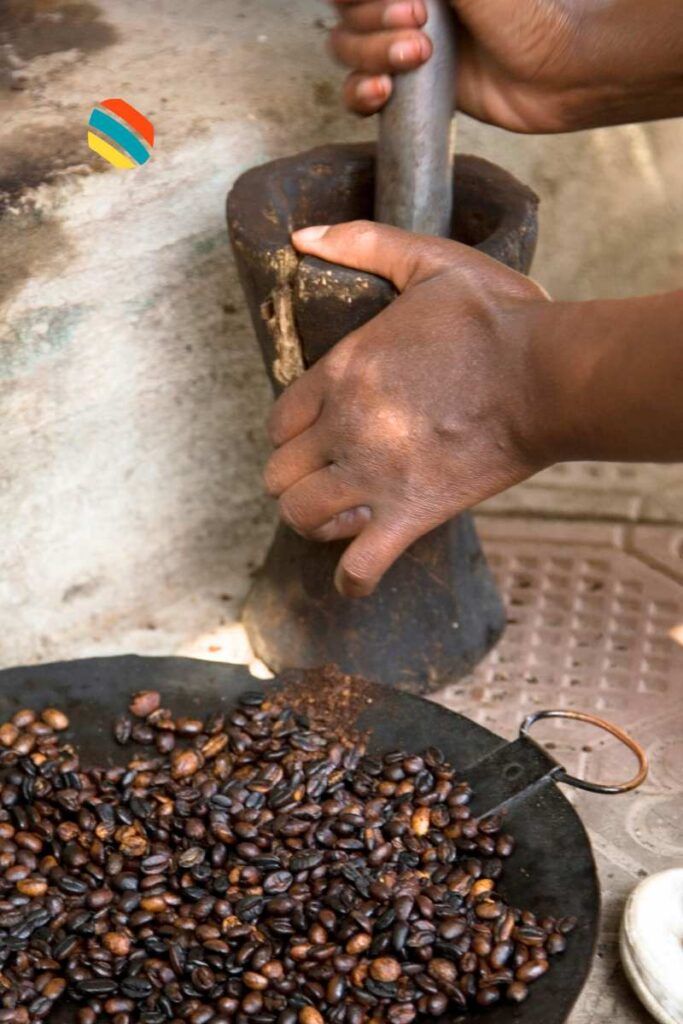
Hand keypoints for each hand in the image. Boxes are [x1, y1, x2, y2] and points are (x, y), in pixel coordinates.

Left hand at [263, 221, 552, 597]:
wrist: (548, 374)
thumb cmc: (496, 320)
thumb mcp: (429, 263)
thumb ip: (364, 243)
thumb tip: (302, 235)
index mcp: (342, 373)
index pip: (278, 423)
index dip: (290, 436)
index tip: (314, 438)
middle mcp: (345, 427)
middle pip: (280, 476)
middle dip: (294, 481)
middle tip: (322, 480)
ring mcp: (375, 474)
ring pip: (303, 517)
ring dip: (314, 522)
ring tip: (340, 517)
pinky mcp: (412, 511)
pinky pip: (361, 564)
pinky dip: (353, 579)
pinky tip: (356, 577)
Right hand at [330, 0, 682, 131]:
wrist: (556, 75)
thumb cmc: (527, 14)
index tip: (407, 2)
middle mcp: (403, 6)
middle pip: (346, 14)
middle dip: (373, 20)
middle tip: (420, 21)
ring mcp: (403, 50)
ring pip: (348, 52)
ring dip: (370, 54)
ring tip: (417, 56)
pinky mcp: (409, 94)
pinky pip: (360, 94)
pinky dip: (361, 93)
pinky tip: (383, 92)